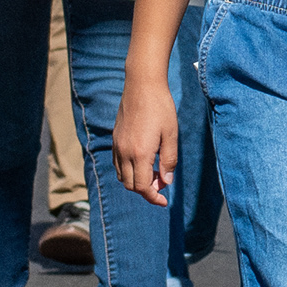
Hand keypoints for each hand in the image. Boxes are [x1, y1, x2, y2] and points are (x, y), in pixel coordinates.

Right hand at [112, 73, 177, 204]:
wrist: (142, 85)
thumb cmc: (161, 108)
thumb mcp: (171, 135)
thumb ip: (168, 160)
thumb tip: (166, 181)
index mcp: (140, 153)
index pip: (142, 187)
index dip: (153, 197)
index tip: (164, 201)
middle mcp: (124, 152)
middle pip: (130, 185)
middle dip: (145, 190)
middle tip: (162, 183)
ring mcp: (117, 145)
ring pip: (121, 176)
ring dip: (135, 181)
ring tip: (153, 174)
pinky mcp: (115, 138)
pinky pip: (117, 163)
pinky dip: (127, 170)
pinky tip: (141, 162)